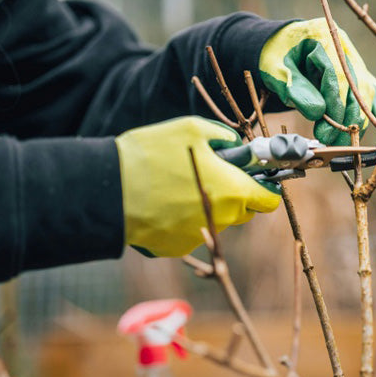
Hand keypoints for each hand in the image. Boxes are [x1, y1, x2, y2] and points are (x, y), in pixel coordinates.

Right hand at [115, 117, 280, 256]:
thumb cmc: (151, 154)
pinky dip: (182, 219)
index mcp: (232, 191)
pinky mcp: (174, 247)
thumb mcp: (192, 129)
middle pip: (243, 211)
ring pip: (216, 222)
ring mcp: (197, 237)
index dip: (266, 187)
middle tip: (213, 174)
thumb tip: (236, 144)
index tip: (255, 177)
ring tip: (178, 184)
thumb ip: (224, 137)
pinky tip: (162, 201)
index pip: (269, 200)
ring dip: (207, 206)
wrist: (106, 190)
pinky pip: (189, 232)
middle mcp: (221, 219)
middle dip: (236, 195)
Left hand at [259, 18, 375, 144]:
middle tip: (331, 141)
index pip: (338, 74)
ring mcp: (355, 61)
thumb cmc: (276, 56)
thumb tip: (318, 112)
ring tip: (344, 143)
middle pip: (357, 85)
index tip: (328, 129)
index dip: (335, 104)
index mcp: (325, 36)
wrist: (281, 45)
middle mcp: (345, 48)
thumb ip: (294, 88)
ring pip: (367, 92)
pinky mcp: (358, 75)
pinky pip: (373, 94)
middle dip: (347, 117)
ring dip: (359, 120)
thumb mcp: (275, 69)